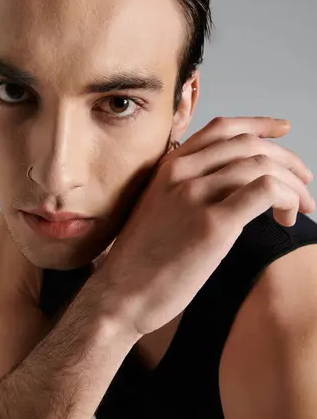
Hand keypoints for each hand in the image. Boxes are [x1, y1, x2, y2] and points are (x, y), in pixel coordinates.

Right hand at [90, 116, 314, 336]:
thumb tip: (231, 190)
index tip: (283, 130)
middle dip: (286, 159)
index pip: (221, 128)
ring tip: (300, 208)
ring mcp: (195, 194)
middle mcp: (181, 172)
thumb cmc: (141, 259)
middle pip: (249, 144)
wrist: (120, 293)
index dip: (259, 124)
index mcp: (168, 166)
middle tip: (304, 181)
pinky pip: (264, 191)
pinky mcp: (212, 223)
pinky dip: (287, 198)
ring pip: (262, 165)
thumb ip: (187, 189)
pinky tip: (286, 218)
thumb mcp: (158, 209)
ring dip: (292, 184)